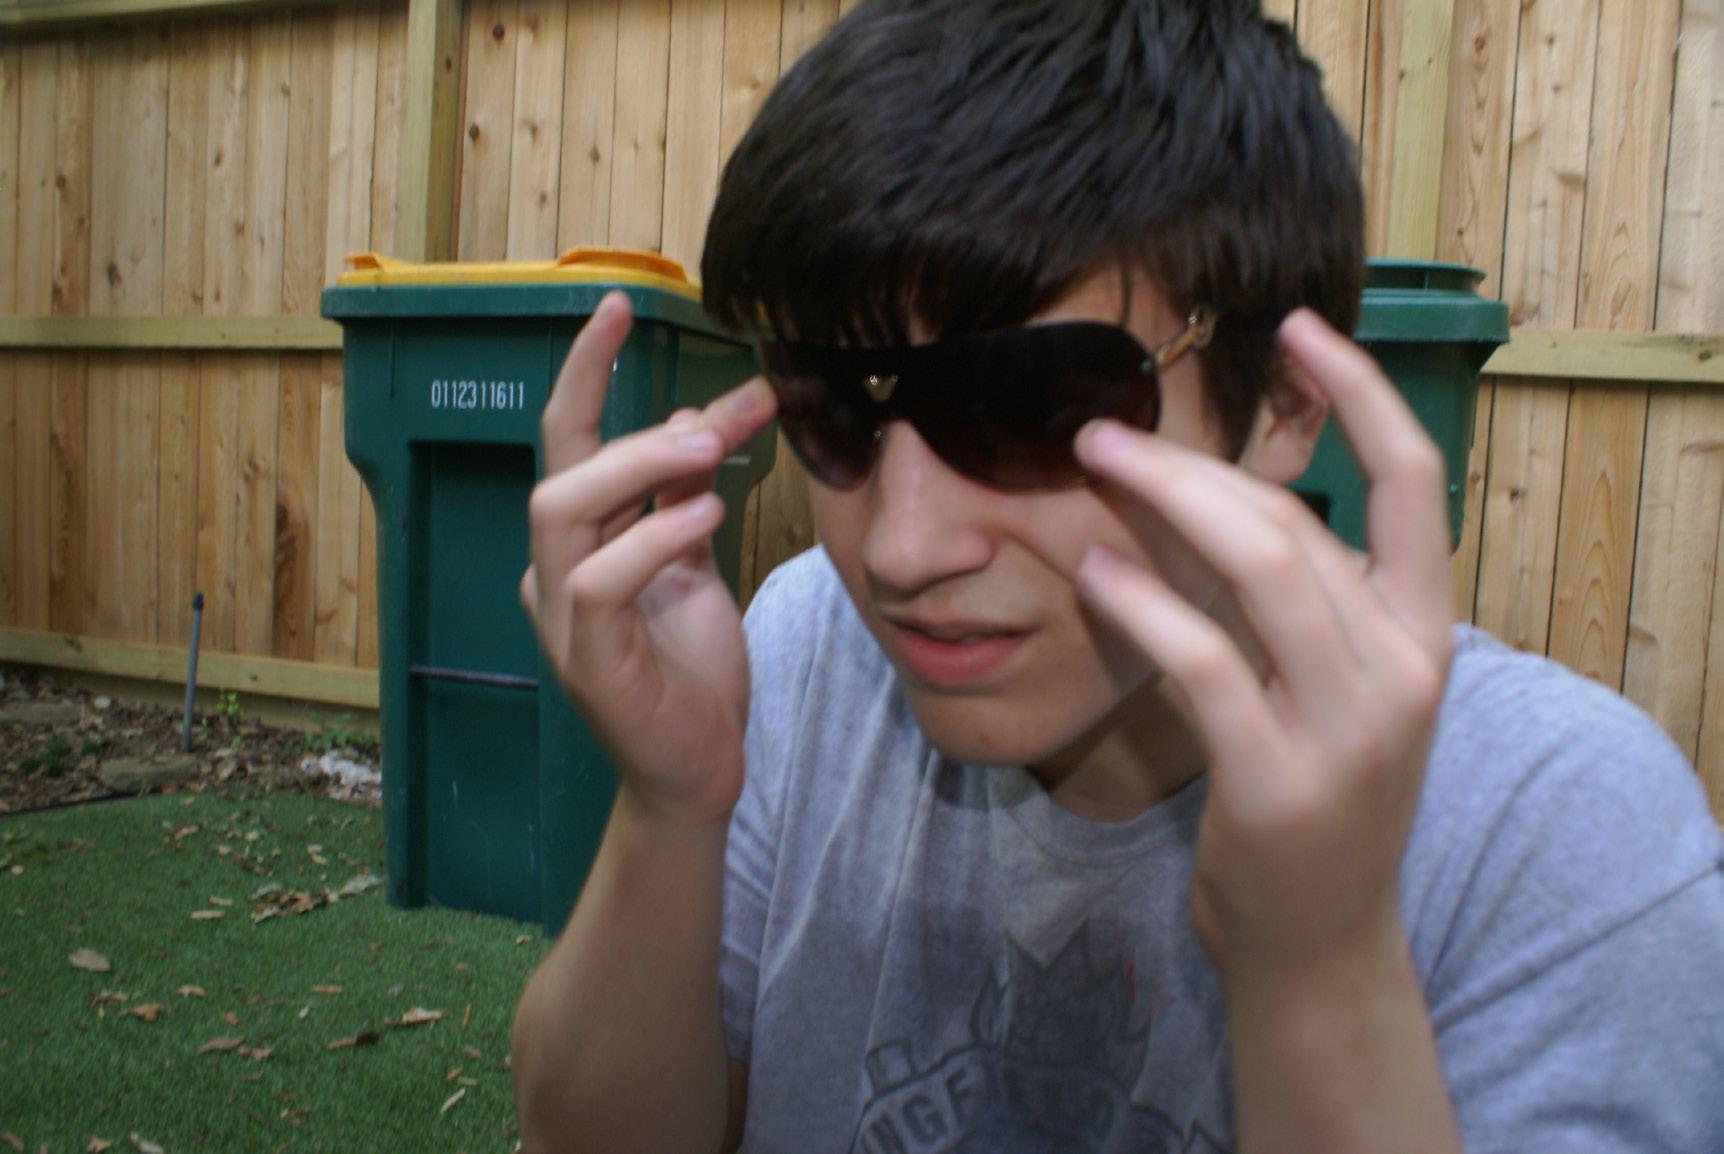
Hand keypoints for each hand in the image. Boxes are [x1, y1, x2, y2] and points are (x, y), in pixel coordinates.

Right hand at [521, 292, 777, 826]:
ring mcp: (563, 618)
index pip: (566, 442)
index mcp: (580, 543)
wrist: (699, 770)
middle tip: (716, 418)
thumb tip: (698, 414)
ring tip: (710, 454)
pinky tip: (706, 520)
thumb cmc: (692, 670)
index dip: (584, 371)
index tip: (619, 306)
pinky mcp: (589, 661)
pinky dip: (653, 538)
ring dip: (637, 467)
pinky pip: (600, 580)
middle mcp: (557, 572)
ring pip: (561, 508)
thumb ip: (687, 491)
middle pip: (561, 467)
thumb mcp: (698, 561)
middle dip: (632, 423)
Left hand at [1072, 308, 1454, 984]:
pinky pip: (1206, 661)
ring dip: (1166, 501)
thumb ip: (1293, 598)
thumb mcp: (1327, 685)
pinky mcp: (1278, 780)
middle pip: (1298, 520)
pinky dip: (1144, 604)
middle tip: (1106, 428)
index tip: (1300, 326)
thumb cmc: (1311, 795)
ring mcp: (1348, 728)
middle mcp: (1404, 669)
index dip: (1362, 394)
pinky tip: (1093, 572)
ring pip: (1260, 570)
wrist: (1319, 941)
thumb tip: (1198, 493)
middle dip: (1195, 460)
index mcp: (1423, 634)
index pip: (1415, 484)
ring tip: (1092, 463)